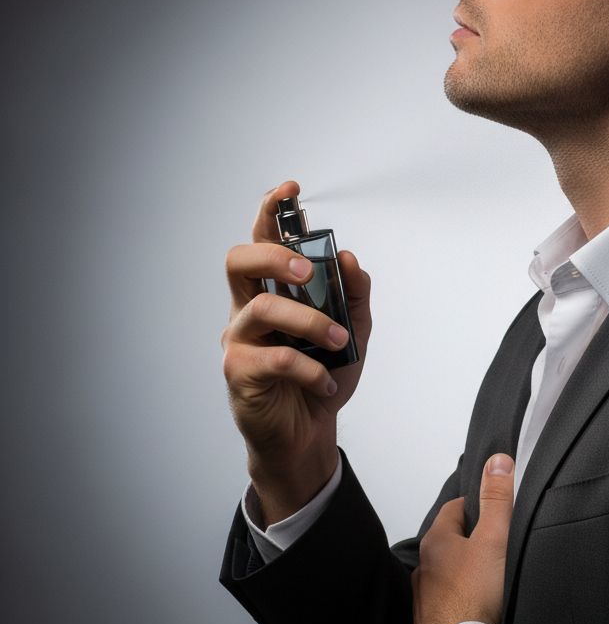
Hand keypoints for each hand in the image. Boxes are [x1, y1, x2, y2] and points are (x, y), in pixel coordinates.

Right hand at [221, 180, 372, 523]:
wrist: (310, 434)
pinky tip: (326, 383)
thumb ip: (353, 296)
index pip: (263, 241)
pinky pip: (277, 359)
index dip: (271, 211)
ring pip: (261, 307)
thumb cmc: (323, 377)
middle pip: (239, 261)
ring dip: (309, 320)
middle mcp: (248, 309)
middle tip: (305, 268)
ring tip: (338, 341)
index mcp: (272, 292)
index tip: (291, 188)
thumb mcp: (352, 333)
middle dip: (272, 253)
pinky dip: (311, 369)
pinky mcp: (240, 374)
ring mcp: (239, 340)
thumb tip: (350, 258)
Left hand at [411, 454, 514, 623]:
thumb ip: (497, 500)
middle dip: (469, 540)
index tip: (493, 509)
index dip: (477, 506)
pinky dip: (459, 599)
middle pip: (449, 542)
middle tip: (495, 543)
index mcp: (436, 541)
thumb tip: (498, 461)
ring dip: (462, 572)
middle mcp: (423, 567)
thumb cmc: (474, 595)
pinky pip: (446, 601)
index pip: (455, 509)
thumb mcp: (494, 538)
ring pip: (446, 573)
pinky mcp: (429, 622)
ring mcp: (423, 597)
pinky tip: (476, 607)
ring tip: (488, 577)